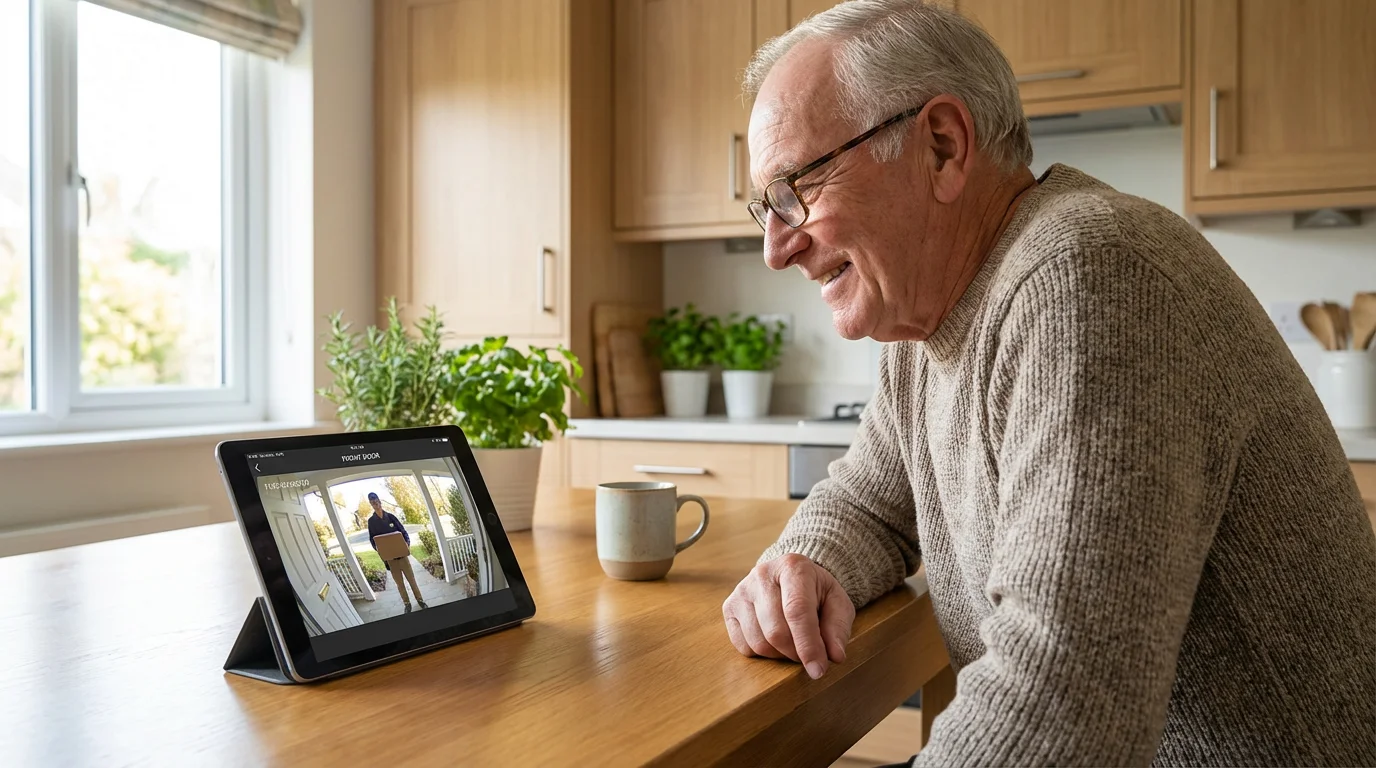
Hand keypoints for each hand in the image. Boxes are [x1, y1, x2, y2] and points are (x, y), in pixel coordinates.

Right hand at [722, 554, 855, 678]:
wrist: (791, 577)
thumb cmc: (816, 592)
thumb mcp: (837, 603)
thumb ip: (837, 628)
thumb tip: (835, 656)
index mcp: (793, 567)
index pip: (797, 611)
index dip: (808, 645)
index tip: (818, 670)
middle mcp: (762, 575)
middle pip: (775, 631)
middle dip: (795, 653)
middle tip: (809, 655)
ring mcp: (742, 591)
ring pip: (758, 642)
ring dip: (780, 655)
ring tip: (793, 644)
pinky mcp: (729, 607)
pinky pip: (743, 646)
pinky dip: (762, 654)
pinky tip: (774, 641)